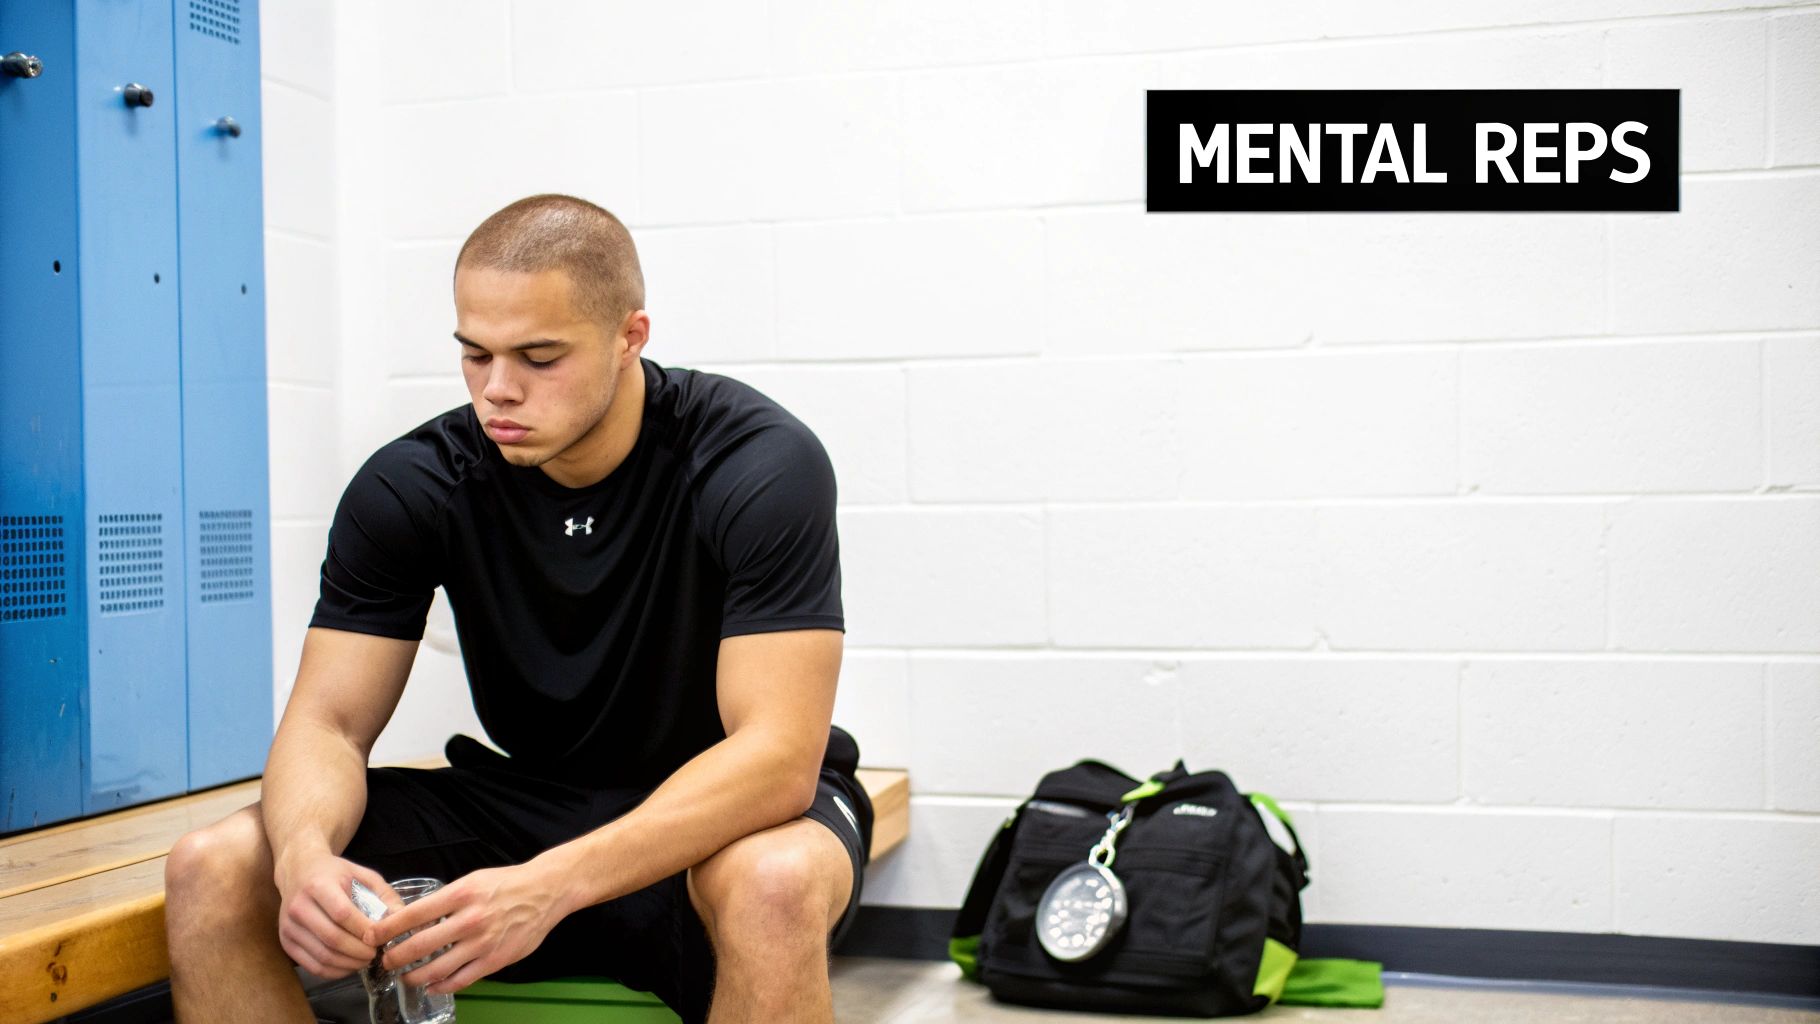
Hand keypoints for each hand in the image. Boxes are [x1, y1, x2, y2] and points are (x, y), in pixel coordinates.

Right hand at [273, 853, 403, 978]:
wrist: (298, 871)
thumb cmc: (334, 874)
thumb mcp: (362, 874)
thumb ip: (384, 894)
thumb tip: (401, 919)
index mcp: (318, 885)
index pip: (342, 914)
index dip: (363, 930)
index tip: (380, 938)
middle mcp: (298, 906)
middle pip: (332, 938)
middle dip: (359, 951)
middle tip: (376, 954)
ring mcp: (289, 926)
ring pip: (322, 956)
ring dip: (348, 964)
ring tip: (365, 961)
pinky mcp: (286, 942)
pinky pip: (312, 965)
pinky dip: (333, 971)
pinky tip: (348, 966)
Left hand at [374, 864, 563, 994]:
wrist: (546, 891)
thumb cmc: (507, 884)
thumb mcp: (472, 880)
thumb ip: (445, 900)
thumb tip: (414, 917)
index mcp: (460, 894)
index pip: (412, 914)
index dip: (387, 928)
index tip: (371, 936)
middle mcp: (468, 919)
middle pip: (419, 945)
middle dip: (395, 957)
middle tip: (384, 961)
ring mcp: (482, 943)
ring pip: (437, 968)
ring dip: (415, 976)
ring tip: (405, 976)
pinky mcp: (494, 960)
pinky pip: (461, 980)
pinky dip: (441, 986)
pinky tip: (432, 986)